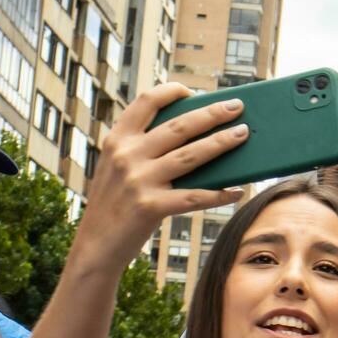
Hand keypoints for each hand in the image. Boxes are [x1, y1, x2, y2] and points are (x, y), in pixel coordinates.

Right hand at [73, 82, 248, 269]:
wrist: (94, 247)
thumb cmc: (114, 205)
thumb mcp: (117, 170)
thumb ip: (143, 151)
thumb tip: (194, 138)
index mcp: (117, 140)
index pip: (146, 102)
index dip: (172, 91)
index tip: (193, 91)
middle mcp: (127, 155)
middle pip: (179, 126)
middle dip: (213, 113)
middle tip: (238, 106)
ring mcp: (138, 180)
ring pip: (192, 155)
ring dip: (222, 142)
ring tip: (243, 134)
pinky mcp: (150, 207)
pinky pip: (194, 197)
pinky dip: (219, 194)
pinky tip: (237, 191)